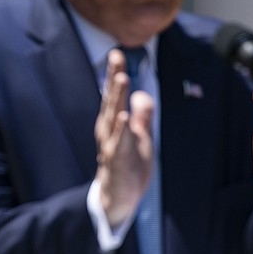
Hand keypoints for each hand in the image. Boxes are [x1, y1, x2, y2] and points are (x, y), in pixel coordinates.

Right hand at [94, 49, 154, 226]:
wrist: (119, 200)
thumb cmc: (128, 166)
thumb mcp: (140, 138)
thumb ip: (142, 116)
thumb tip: (143, 94)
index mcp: (114, 124)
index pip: (114, 95)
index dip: (115, 74)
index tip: (117, 53)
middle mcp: (108, 132)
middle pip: (111, 101)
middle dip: (113, 78)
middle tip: (116, 57)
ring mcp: (111, 147)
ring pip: (113, 119)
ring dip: (116, 98)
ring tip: (121, 79)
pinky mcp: (117, 163)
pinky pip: (118, 145)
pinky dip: (121, 131)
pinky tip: (124, 118)